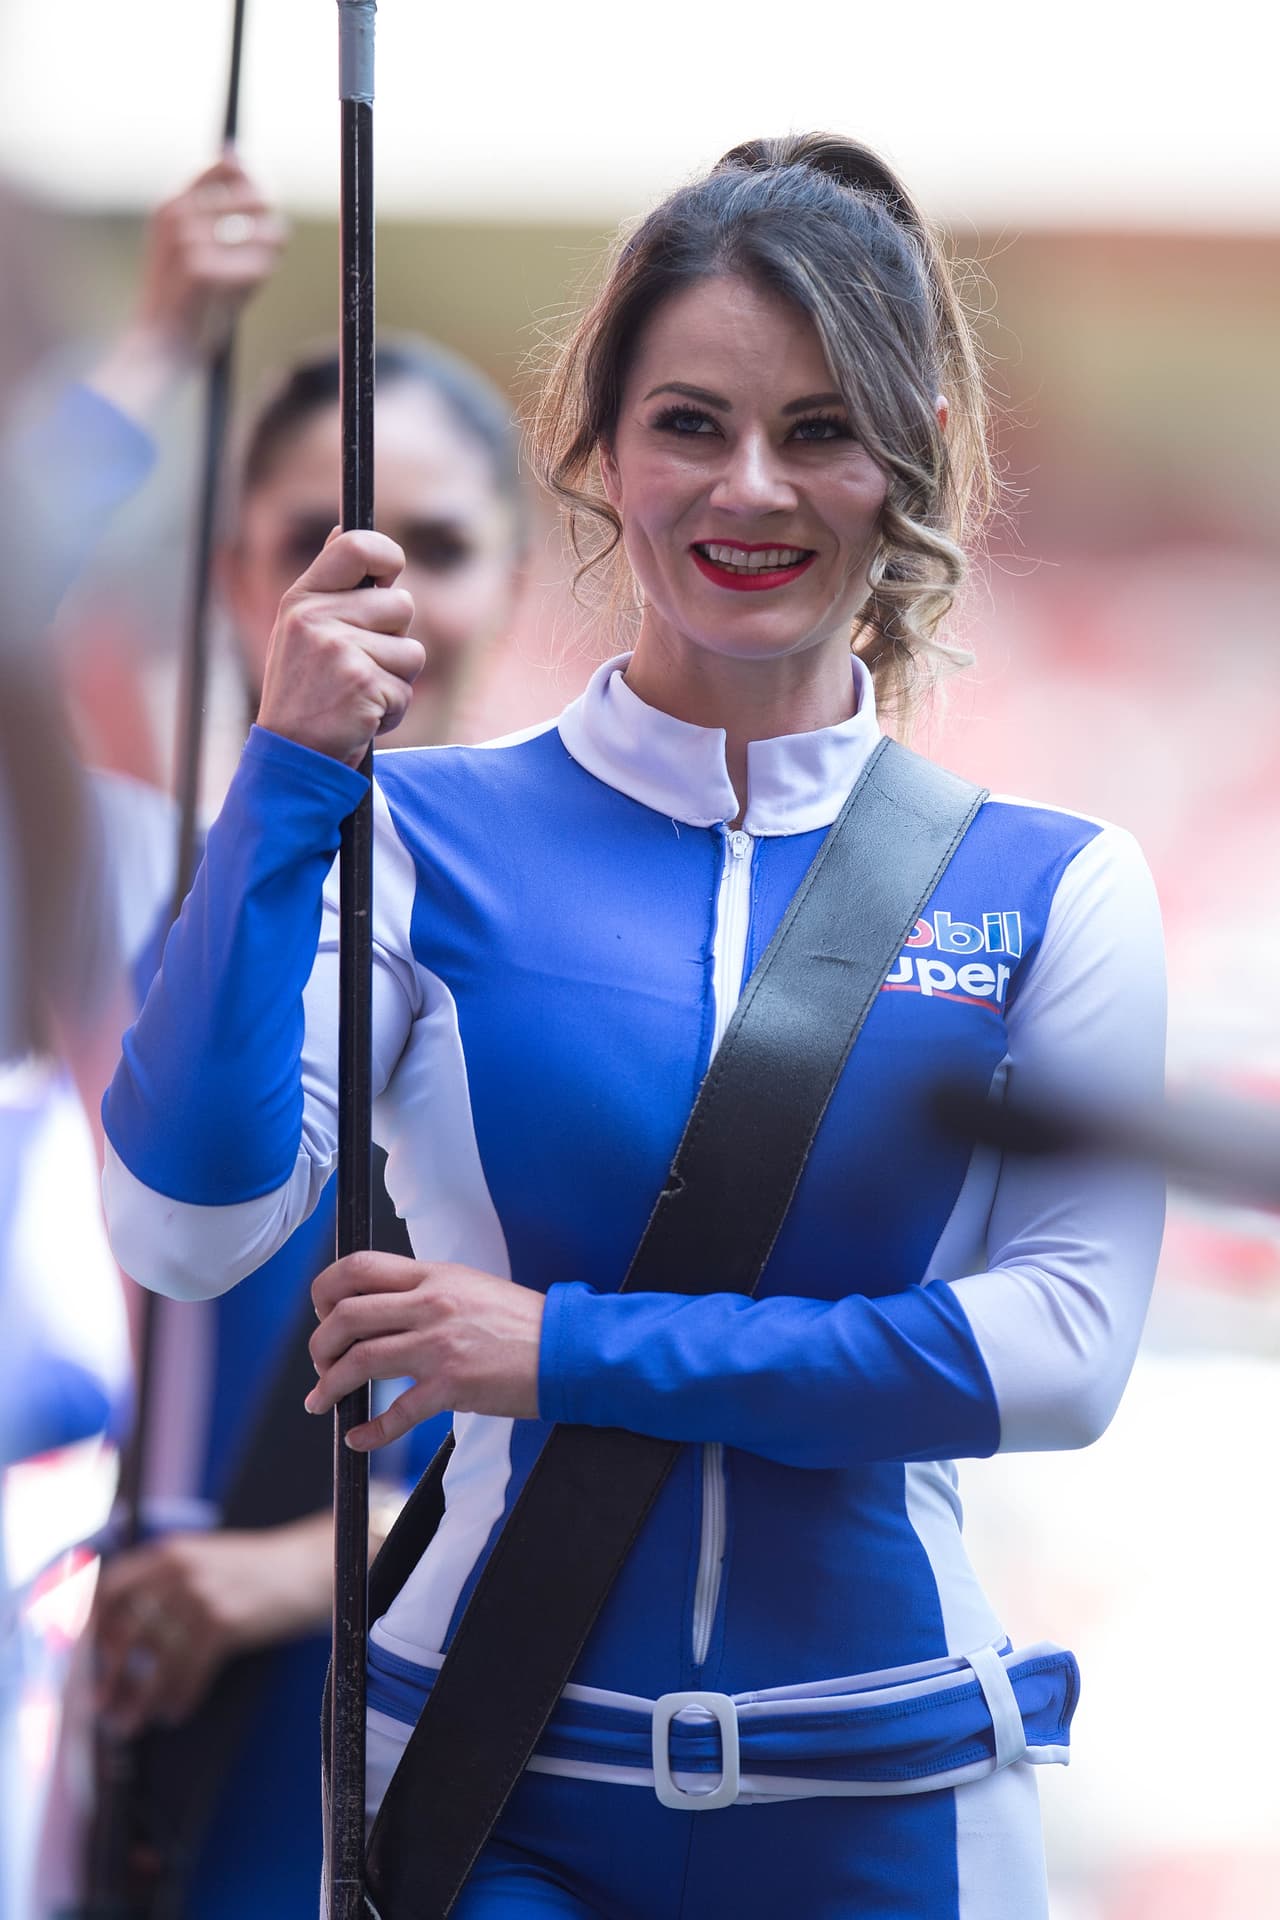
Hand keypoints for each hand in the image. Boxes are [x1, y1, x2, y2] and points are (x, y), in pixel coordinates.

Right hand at [87, 152, 286, 416]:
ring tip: (247, 278)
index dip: (256, 183)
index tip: (263, 208)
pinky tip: (238, 296)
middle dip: (272, 225)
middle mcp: (178, 215)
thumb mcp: (194, 248)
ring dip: (269, 257)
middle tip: (269, 248)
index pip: (228, 166)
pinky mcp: (202, 271)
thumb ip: (225, 215)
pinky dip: (259, 282)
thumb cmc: (184, 299)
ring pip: (267, 233)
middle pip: (257, 197)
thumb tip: (263, 187)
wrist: (157, 345)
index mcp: (172, 204)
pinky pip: (261, 266)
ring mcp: (189, 240)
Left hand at [92, 1513, 331, 1735]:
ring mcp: (201, 1597)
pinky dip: (179, 1698)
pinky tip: (173, 1713)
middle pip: (123, 1631)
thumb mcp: (202, 1558)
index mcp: (166, 1553)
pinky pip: (190, 1671)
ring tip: (127, 1725)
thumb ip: (161, 1582)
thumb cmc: (251, 1568)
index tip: (74, 1664)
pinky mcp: (225, 1623)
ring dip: (137, 1699)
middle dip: (103, 1676)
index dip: (84, 1631)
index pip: (106, 1591)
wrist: (306, 1566)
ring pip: (154, 1660)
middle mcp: (178, 1572)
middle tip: (94, 1707)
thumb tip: (113, 1629)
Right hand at [256, 528, 424, 765]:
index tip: (390, 573)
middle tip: (360, 666)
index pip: (355, 546)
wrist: (290, 755)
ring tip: (359, 695)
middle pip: (402, 605)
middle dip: (395, 641)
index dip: (386, 554)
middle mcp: (317, 618)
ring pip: (413, 652)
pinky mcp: (362, 683)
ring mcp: (339, 650)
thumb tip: (341, 528)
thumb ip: (328, 583)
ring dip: (396, 680)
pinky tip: (360, 717)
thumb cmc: (302, 693)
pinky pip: (406, 689)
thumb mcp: (300, 630)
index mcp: (302, 599)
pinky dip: (392, 710)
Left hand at [306, 1253, 544, 1447]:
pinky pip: (397, 1413)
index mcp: (433, 1276)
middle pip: (346, 1316)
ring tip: (322, 1401)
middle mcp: (431, 1304)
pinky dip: (370, 1431)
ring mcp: (439, 1345)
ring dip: (329, 1387)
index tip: (323, 1314)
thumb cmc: (520, 1322)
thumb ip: (425, 1292)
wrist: (567, 1349)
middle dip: (320, 1345)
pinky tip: (360, 1438)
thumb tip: (379, 1309)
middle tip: (322, 1364)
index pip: (358, 1267)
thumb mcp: (468, 1287)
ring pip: (360, 1361)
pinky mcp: (453, 1386)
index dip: (325, 1291)